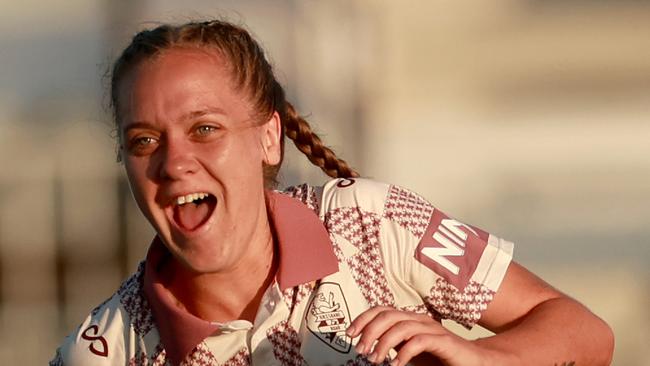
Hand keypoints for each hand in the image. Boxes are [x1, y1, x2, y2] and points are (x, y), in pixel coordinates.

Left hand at [346, 306, 494, 365]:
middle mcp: (419, 320)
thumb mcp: (410, 353)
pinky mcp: (443, 341)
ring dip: (384, 343)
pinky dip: (404, 353)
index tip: (349, 334)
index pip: (381, 310)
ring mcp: (432, 329)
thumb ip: (393, 347)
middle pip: (388, 315)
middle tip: (361, 351)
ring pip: (401, 326)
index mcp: (409, 320)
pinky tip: (396, 365)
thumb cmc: (440, 359)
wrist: (472, 363)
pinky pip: (419, 341)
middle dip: (370, 331)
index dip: (363, 318)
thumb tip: (369, 350)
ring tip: (375, 360)